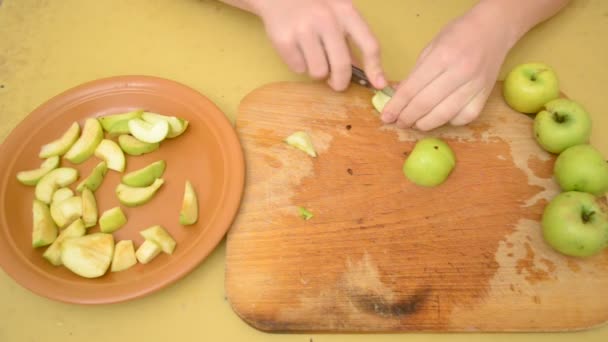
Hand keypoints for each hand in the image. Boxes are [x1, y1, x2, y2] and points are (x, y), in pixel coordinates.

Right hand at [254, 0, 386, 90]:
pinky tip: (297, 49)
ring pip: (319, 72)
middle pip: (342, 66)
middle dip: (340, 82)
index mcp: (345, 11)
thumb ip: (349, 38)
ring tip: (313, 57)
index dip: (375, 68)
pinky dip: (299, 65)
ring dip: (317, 72)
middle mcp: (326, 19)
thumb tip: (364, 71)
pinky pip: (299, 69)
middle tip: (337, 83)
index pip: (369, 44)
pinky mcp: (284, 40)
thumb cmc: (313, 4)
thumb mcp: (337, 11)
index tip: (378, 84)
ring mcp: (303, 29)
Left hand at [381, 7, 513, 130]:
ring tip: (414, 123)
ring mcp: (474, 86)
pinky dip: (448, 121)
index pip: (412, 89)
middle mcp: (460, 73)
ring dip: (424, 123)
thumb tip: (398, 97)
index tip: (386, 117)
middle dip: (407, 117)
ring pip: (444, 115)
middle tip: (398, 122)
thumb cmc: (459, 35)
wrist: (494, 29)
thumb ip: (415, 73)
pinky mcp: (485, 95)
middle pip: (426, 104)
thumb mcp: (431, 47)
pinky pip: (463, 118)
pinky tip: (439, 117)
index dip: (396, 106)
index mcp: (442, 57)